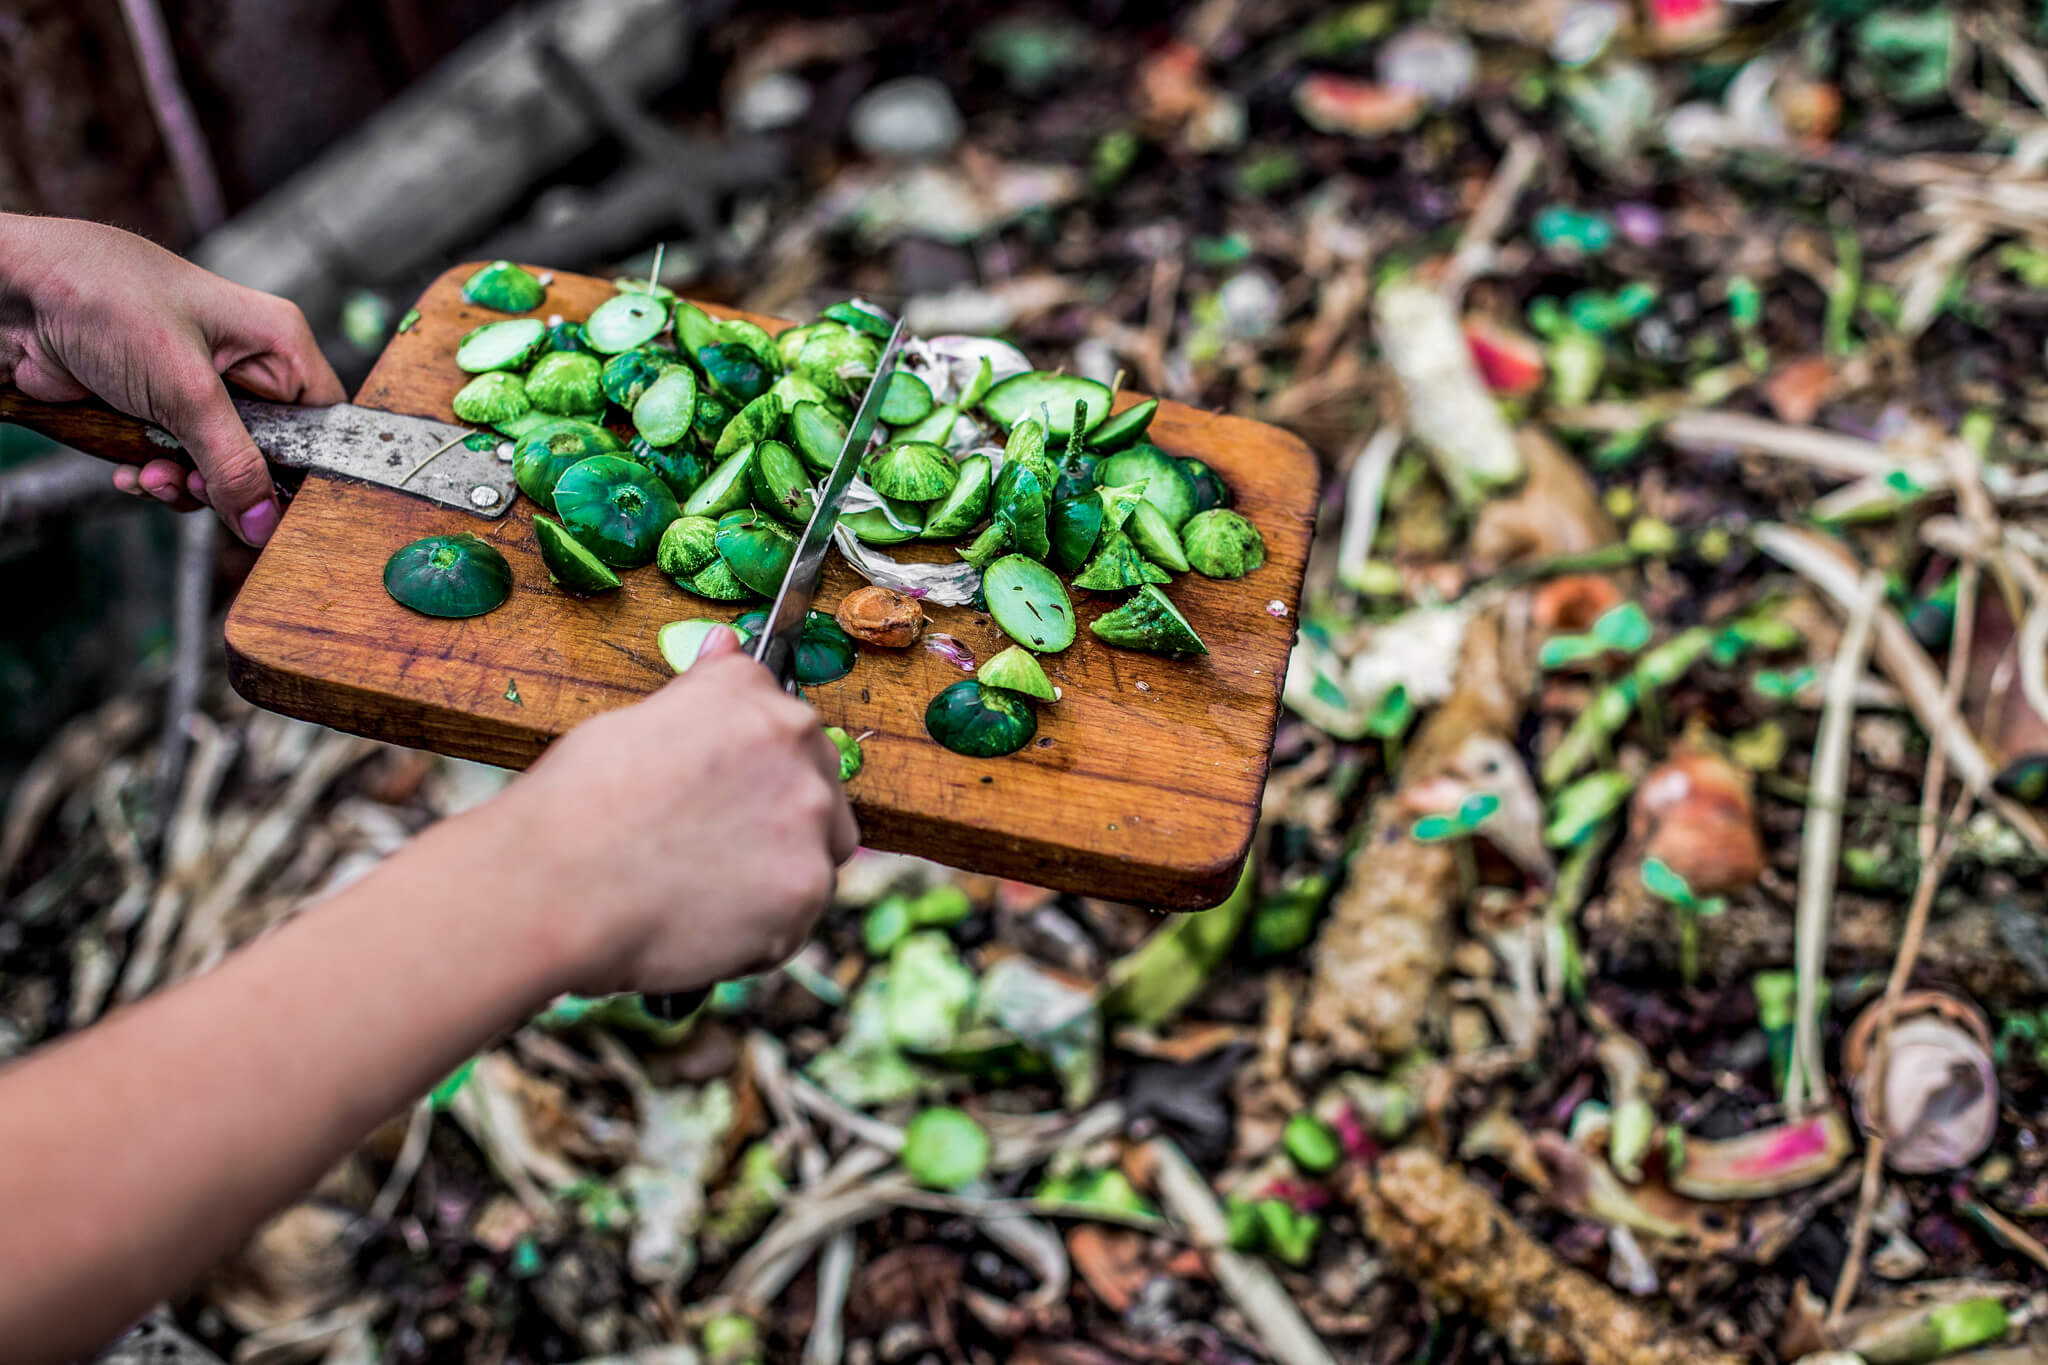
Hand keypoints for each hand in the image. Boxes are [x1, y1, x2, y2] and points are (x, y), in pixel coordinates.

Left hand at [0, 214, 344, 545]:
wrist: (13, 295)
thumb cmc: (105, 301)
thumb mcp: (185, 390)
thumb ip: (231, 463)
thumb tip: (263, 524)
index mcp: (277, 345)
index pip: (324, 425)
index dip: (309, 471)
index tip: (279, 509)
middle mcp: (246, 368)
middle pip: (271, 456)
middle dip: (229, 481)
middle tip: (196, 486)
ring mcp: (200, 391)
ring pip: (221, 468)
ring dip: (186, 484)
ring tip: (152, 475)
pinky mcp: (159, 410)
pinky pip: (179, 464)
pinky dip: (156, 477)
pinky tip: (132, 471)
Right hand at [487, 627, 859, 996]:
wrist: (552, 884)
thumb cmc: (577, 803)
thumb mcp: (637, 720)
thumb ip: (702, 694)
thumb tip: (725, 643)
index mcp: (755, 698)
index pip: (789, 728)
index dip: (754, 771)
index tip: (725, 796)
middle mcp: (798, 747)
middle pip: (819, 788)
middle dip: (777, 820)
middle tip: (710, 849)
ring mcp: (809, 822)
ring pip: (817, 855)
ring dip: (774, 876)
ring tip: (698, 892)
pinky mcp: (805, 892)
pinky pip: (797, 917)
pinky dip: (760, 931)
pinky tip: (701, 926)